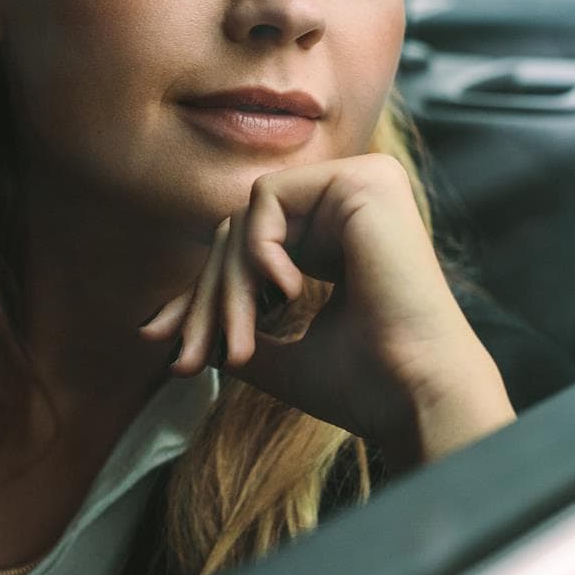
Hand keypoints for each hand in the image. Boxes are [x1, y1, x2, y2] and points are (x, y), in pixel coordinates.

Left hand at [139, 154, 513, 464]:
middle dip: (207, 298)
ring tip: (239, 345)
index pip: (248, 249)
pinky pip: (268, 196)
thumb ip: (233, 326)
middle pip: (240, 232)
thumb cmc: (362, 385)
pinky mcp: (364, 178)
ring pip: (246, 217)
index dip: (201, 294)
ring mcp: (362, 184)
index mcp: (340, 239)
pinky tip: (287, 294)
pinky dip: (259, 249)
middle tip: (190, 359)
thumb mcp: (278, 352)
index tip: (159, 339)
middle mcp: (352, 204)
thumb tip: (163, 328)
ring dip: (229, 286)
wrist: (415, 395)